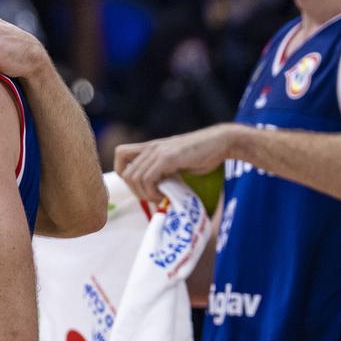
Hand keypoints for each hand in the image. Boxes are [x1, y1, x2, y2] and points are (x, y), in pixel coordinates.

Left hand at [115, 124, 233, 203]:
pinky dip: (153, 192)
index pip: (120, 154)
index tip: (140, 186)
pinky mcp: (168, 158)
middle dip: (136, 191)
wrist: (220, 143)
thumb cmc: (202, 154)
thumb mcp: (176, 161)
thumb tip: (155, 189)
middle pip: (126, 173)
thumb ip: (163, 170)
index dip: (124, 173)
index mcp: (151, 147)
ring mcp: (158, 151)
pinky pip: (148, 179)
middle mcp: (151, 147)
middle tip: (153, 198)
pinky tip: (165, 194)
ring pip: (135, 177)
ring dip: (145, 194)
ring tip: (160, 198)